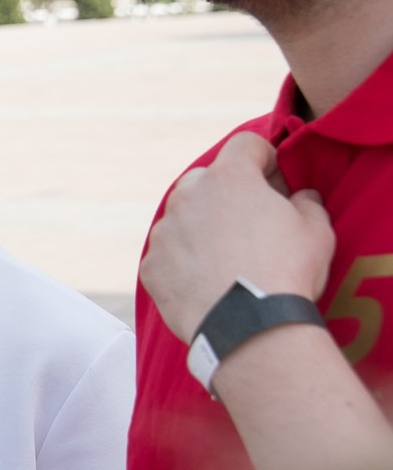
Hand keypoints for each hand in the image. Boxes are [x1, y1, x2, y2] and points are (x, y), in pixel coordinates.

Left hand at [141, 132, 333, 341]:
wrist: (248, 325)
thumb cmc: (287, 270)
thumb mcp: (317, 229)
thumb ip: (306, 201)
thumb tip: (300, 196)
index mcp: (229, 178)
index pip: (245, 144)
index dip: (265, 158)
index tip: (275, 180)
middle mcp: (188, 197)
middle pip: (206, 178)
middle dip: (227, 192)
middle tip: (251, 221)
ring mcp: (163, 231)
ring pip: (182, 217)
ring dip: (201, 226)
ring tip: (229, 257)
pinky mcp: (150, 265)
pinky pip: (168, 254)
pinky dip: (184, 261)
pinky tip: (208, 281)